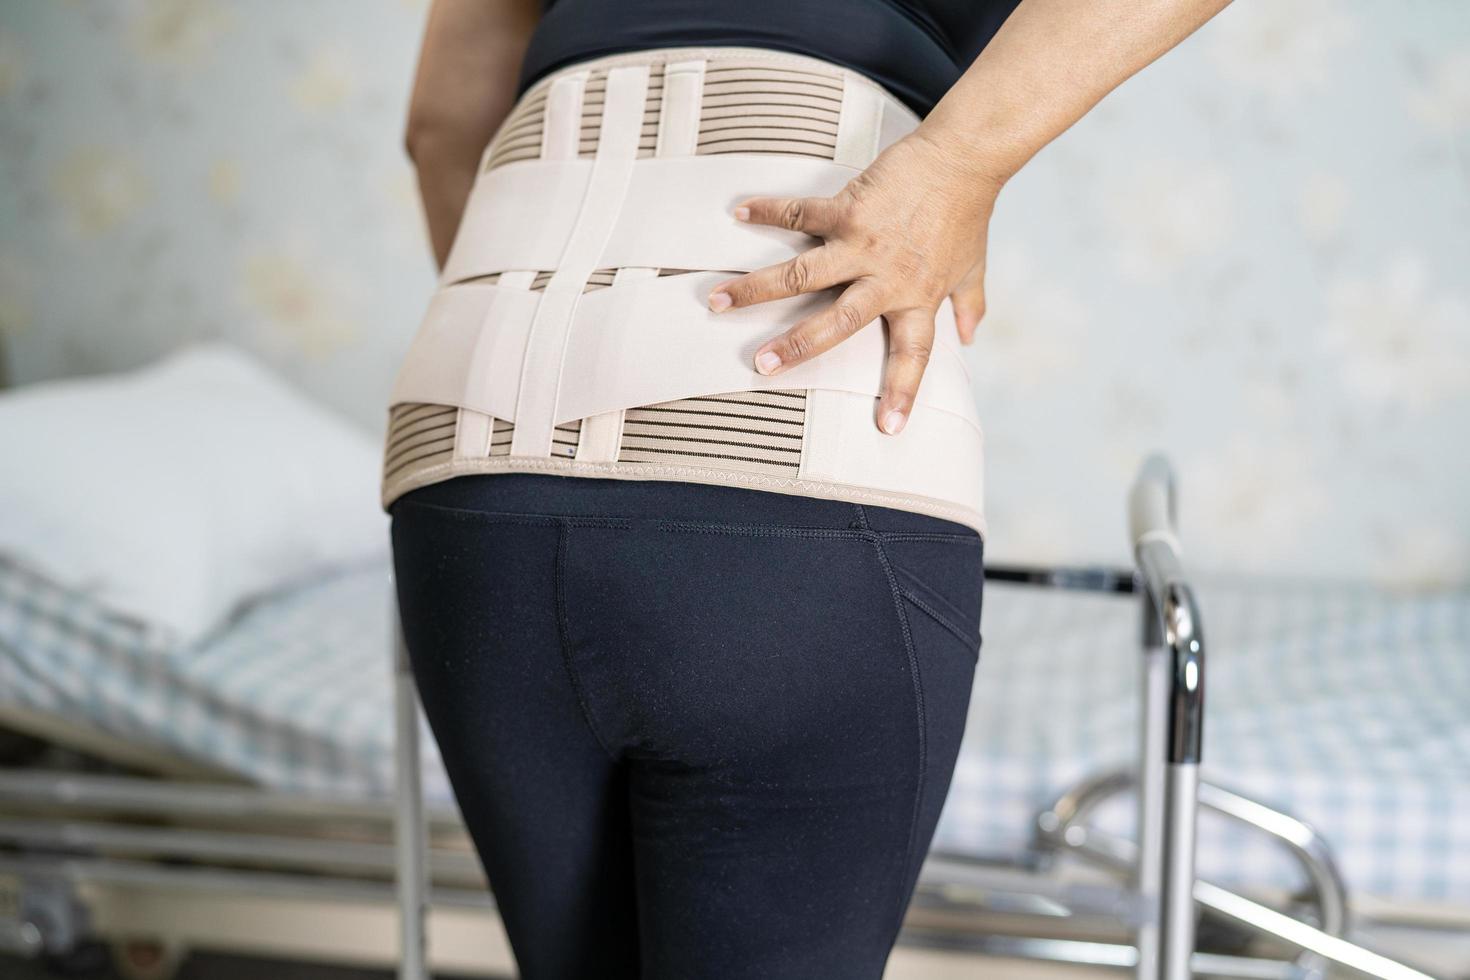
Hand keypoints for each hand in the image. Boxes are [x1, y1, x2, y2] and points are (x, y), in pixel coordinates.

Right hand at [706, 130, 1003, 434]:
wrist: (965, 158)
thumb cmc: (967, 213)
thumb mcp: (973, 266)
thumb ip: (969, 303)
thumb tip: (970, 335)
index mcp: (918, 298)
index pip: (913, 355)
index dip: (902, 392)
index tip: (888, 428)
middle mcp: (887, 277)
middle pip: (837, 323)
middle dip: (796, 347)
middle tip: (761, 365)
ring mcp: (865, 243)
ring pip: (803, 274)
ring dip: (757, 288)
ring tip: (717, 301)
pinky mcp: (850, 207)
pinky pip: (801, 213)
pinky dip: (768, 211)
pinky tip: (738, 213)